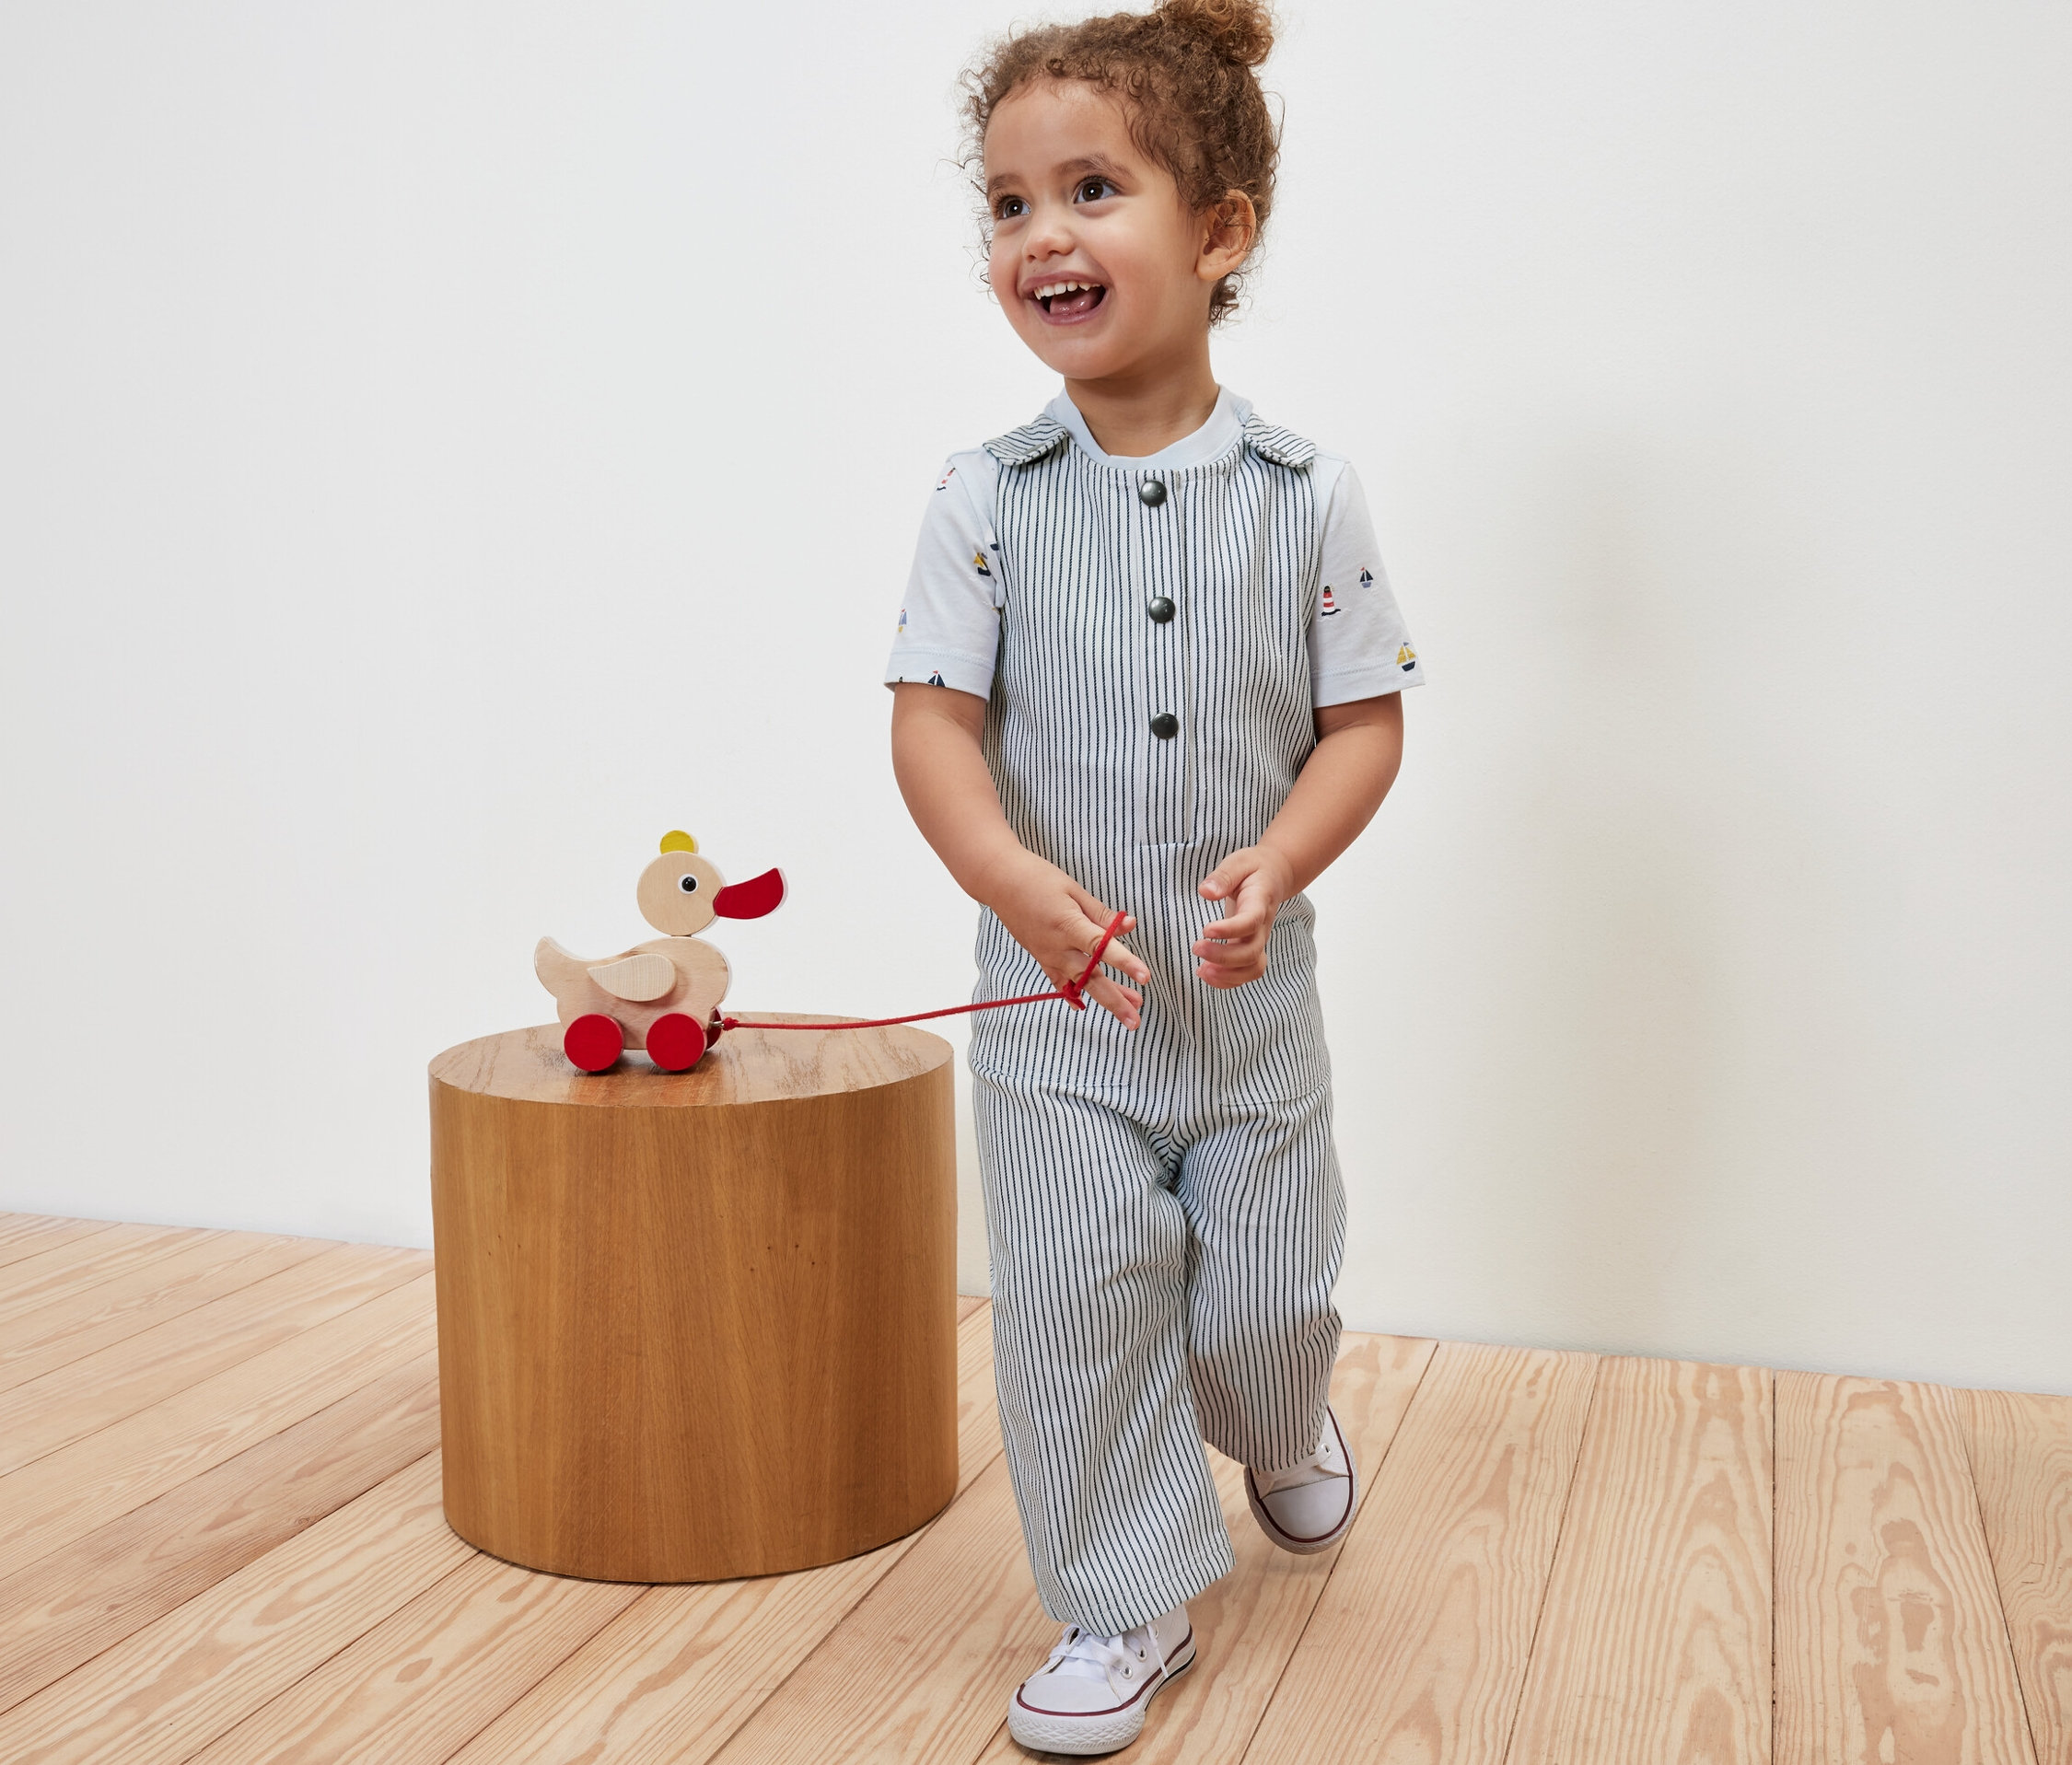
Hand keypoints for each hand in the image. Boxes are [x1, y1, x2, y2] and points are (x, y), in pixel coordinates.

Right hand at [980, 850, 1149, 1028]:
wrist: (999, 882)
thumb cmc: (1038, 878)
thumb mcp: (1074, 890)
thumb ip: (1101, 914)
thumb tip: (1129, 925)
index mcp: (1069, 924)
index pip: (1101, 948)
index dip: (1125, 963)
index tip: (1144, 977)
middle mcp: (1058, 947)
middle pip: (1091, 979)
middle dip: (1115, 1000)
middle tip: (1135, 1020)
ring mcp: (1047, 955)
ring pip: (1079, 985)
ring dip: (1104, 1000)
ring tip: (1129, 1013)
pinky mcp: (1040, 957)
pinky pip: (1059, 982)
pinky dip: (1073, 995)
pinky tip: (1086, 1005)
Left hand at [1194, 845, 1294, 987]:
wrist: (1274, 876)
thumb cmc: (1253, 868)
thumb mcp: (1238, 862)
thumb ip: (1223, 876)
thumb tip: (1206, 892)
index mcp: (1259, 902)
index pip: (1250, 921)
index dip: (1230, 929)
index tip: (1206, 929)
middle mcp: (1262, 926)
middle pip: (1251, 952)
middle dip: (1223, 957)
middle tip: (1196, 948)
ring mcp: (1258, 940)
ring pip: (1253, 968)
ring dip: (1227, 975)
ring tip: (1201, 970)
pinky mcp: (1252, 948)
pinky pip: (1247, 973)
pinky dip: (1229, 981)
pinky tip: (1207, 974)